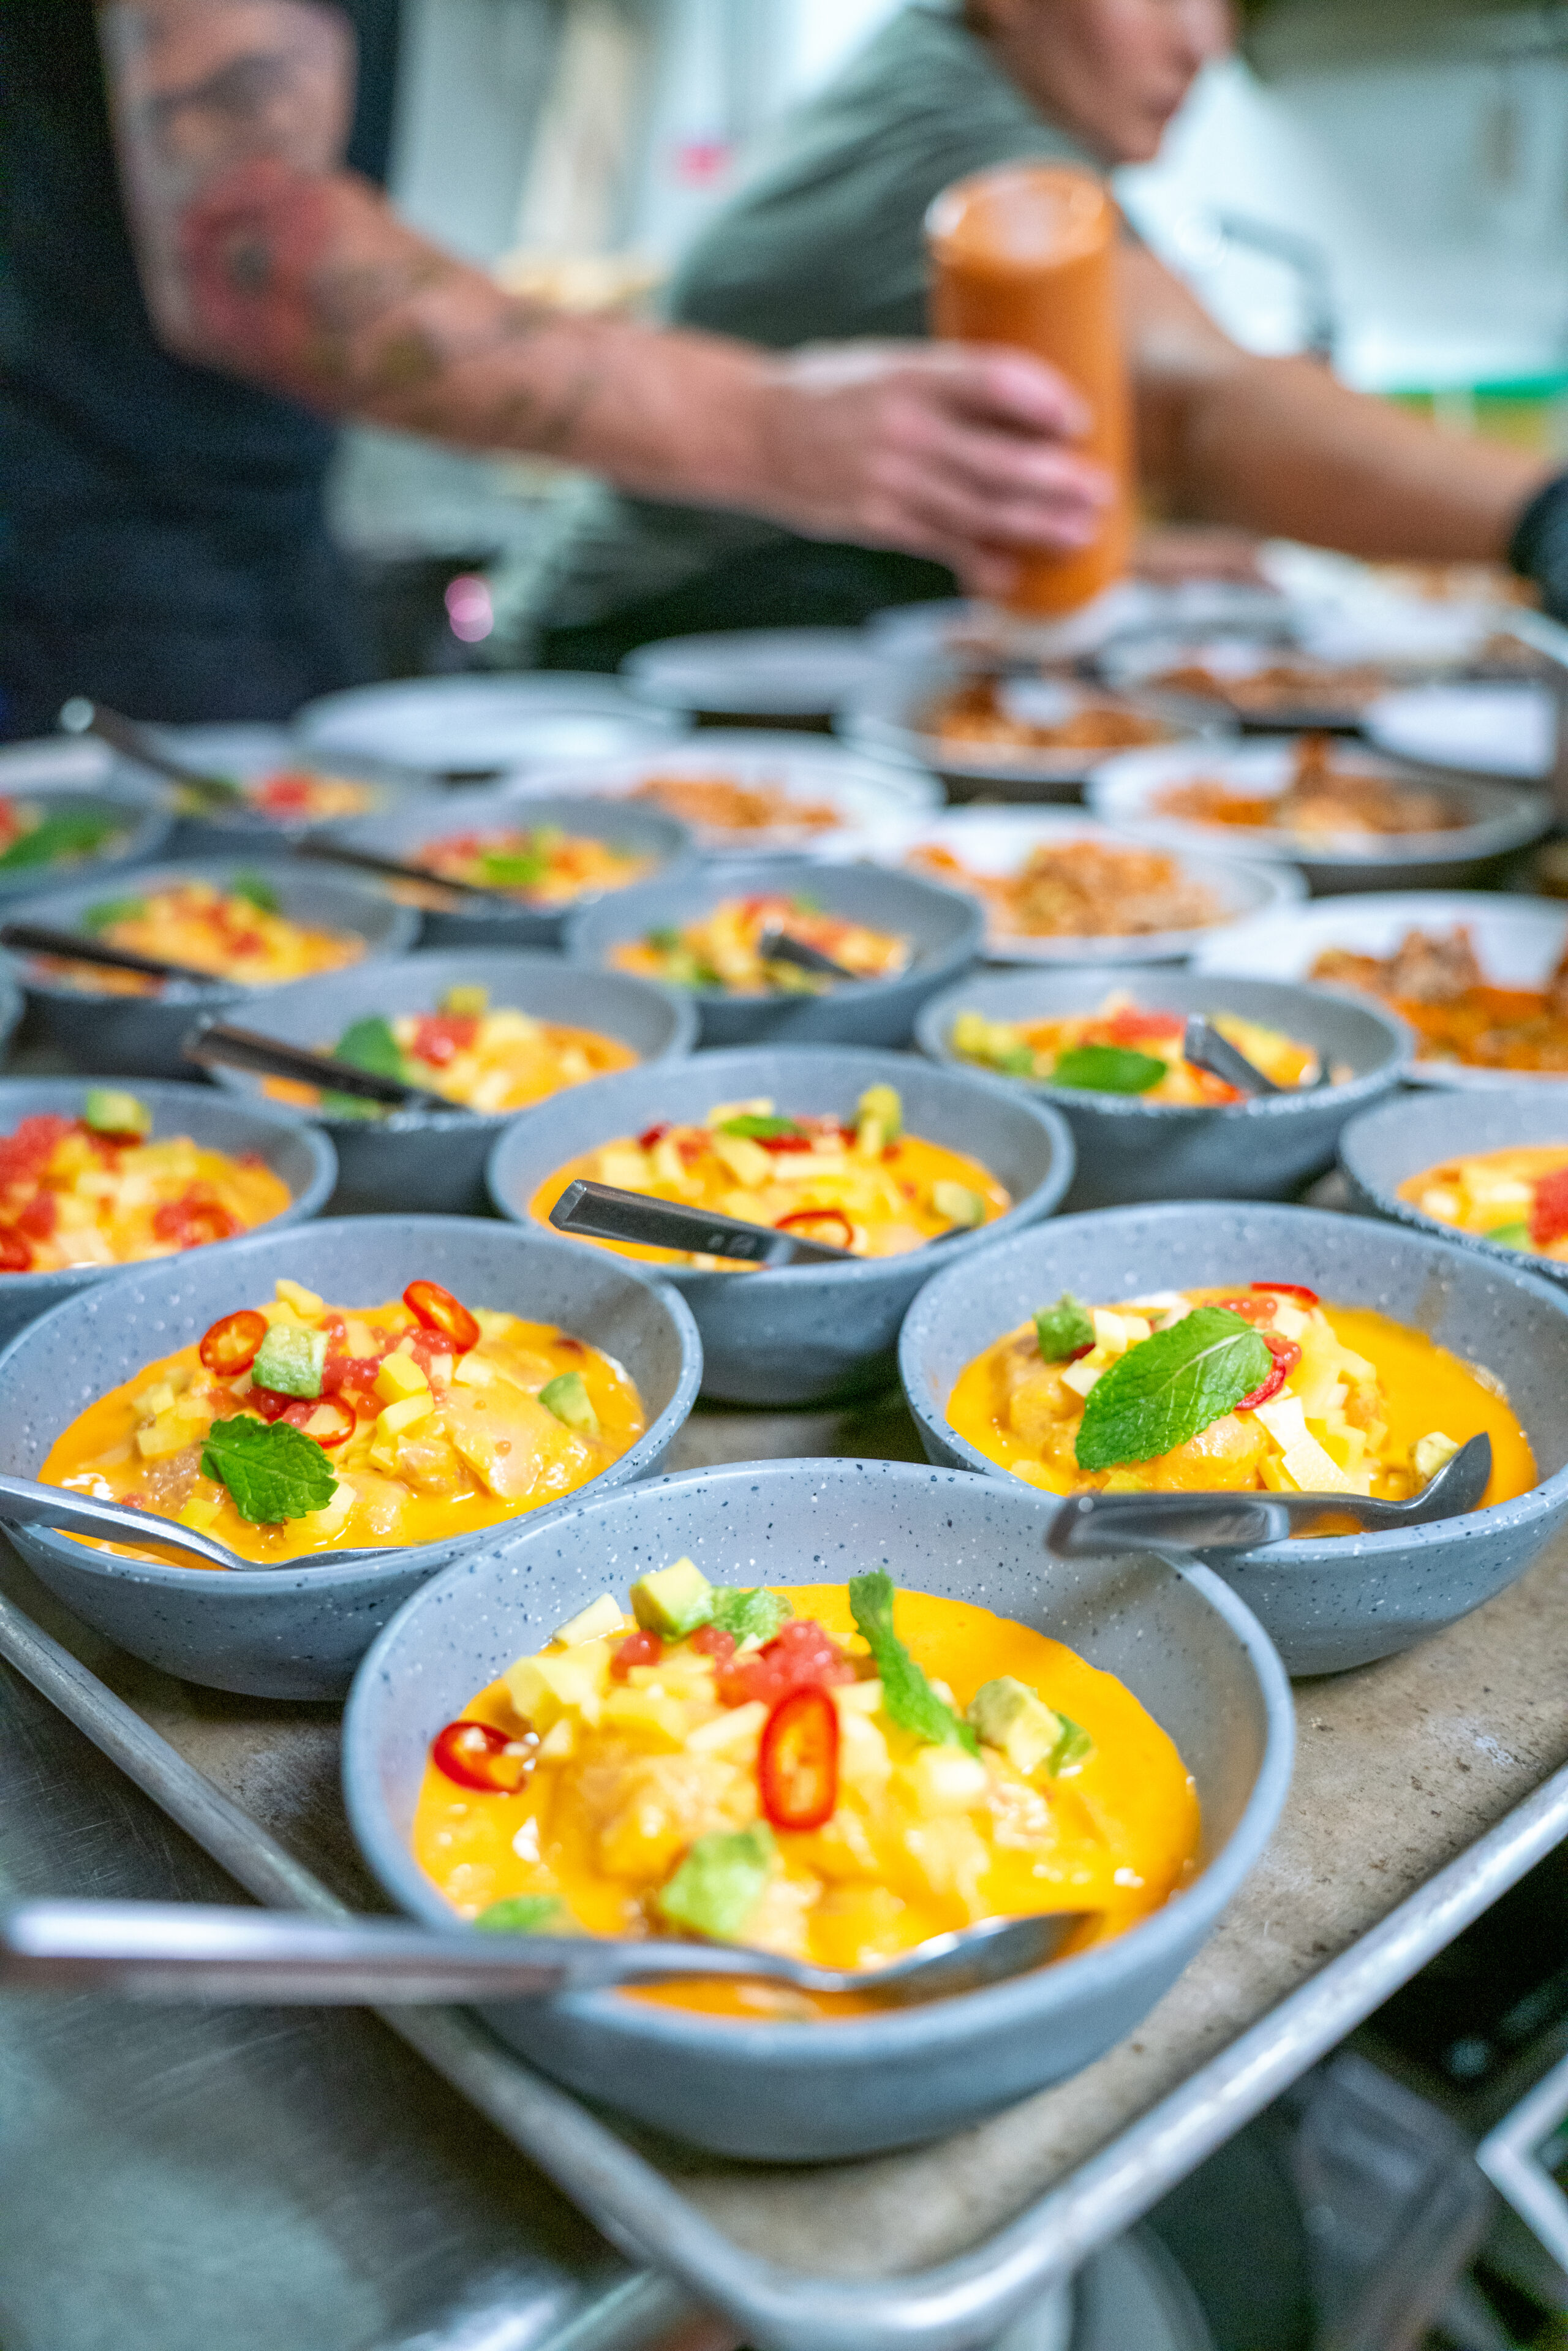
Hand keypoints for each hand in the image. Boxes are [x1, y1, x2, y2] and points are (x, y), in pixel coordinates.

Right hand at [747, 341, 1112, 594]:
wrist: (753, 431)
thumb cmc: (831, 390)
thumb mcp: (888, 364)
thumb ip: (949, 385)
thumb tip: (1029, 407)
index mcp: (909, 373)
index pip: (990, 380)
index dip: (1041, 401)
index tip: (1079, 418)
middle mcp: (902, 427)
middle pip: (995, 459)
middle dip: (1056, 480)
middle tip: (1102, 490)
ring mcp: (889, 480)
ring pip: (977, 508)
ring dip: (1036, 526)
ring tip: (1083, 533)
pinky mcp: (876, 521)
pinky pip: (940, 544)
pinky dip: (980, 561)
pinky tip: (1015, 574)